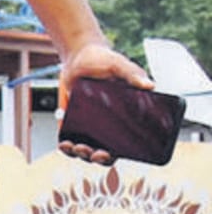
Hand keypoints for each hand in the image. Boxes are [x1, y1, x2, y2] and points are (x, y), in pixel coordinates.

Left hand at [57, 43, 152, 164]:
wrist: (79, 56)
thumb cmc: (103, 60)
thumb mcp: (119, 67)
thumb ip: (133, 75)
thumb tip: (150, 85)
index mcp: (123, 116)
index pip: (123, 143)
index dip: (116, 153)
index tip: (110, 154)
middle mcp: (106, 124)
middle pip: (102, 151)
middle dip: (96, 157)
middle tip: (92, 152)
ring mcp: (89, 124)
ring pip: (85, 149)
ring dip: (80, 153)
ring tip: (75, 147)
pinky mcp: (73, 121)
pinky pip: (70, 139)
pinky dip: (66, 146)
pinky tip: (64, 144)